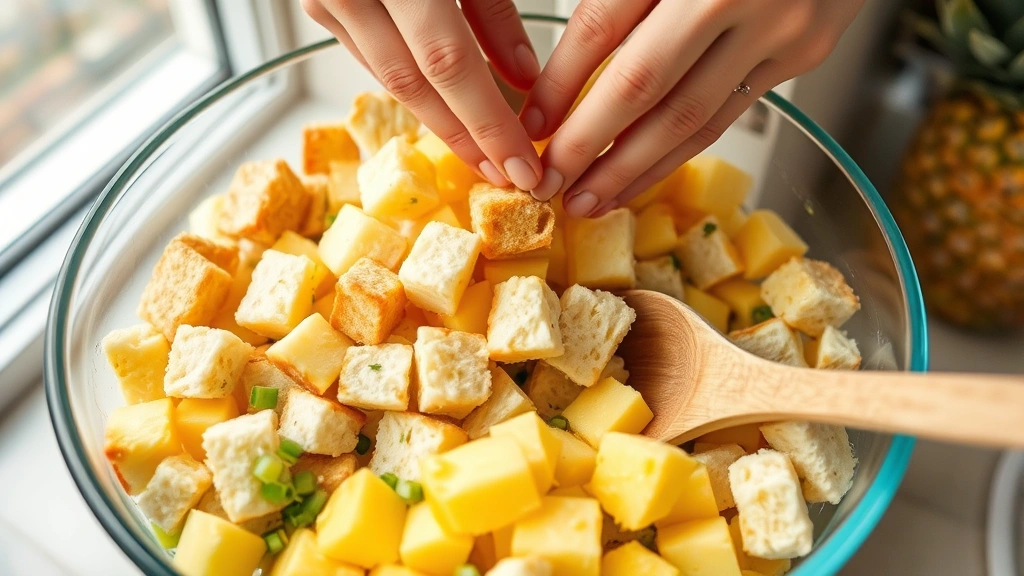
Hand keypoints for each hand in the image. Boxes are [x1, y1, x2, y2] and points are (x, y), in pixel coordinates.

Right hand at [301, 0, 543, 189]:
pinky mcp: (319, 3)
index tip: (525, 168)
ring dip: (439, 122)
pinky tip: (448, 110)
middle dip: (465, 140)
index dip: (487, 123)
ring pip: (388, 77)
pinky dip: (415, 86)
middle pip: (413, 85)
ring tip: (484, 157)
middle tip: (509, 180)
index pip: (447, 63)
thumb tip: (522, 77)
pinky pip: (373, 56)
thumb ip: (493, 6)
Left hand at [523, 0, 864, 216]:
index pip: (603, 25)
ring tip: (588, 199)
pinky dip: (679, 153)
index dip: (559, 82)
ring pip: (689, 117)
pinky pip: (728, 117)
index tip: (530, 124)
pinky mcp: (802, 54)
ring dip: (631, 168)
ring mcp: (779, 28)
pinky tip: (643, 176)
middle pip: (643, 85)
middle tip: (548, 183)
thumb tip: (568, 60)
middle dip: (586, 143)